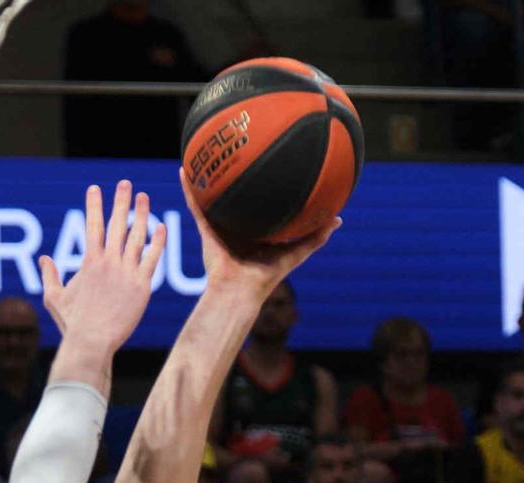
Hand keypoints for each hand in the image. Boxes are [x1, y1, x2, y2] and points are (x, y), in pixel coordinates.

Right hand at [39, 181, 166, 356]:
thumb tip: (43, 258)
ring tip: (144, 197)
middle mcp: (109, 262)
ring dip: (141, 215)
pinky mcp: (142, 286)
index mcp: (89, 262)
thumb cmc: (72, 323)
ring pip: (137, 237)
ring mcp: (127, 273)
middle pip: (116, 224)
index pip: (92, 226)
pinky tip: (161, 227)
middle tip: (125, 184)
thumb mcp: (54, 298)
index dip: (94, 205)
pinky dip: (158, 242)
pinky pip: (152, 259)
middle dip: (120, 201)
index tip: (95, 189)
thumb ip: (49, 275)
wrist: (92, 341)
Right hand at [177, 166, 338, 299]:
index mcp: (255, 232)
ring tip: (204, 154)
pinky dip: (189, 188)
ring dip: (206, 178)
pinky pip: (196, 205)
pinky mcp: (206, 229)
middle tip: (236, 150)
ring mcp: (219, 227)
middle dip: (233, 177)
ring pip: (212, 197)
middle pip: (234, 197)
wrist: (241, 290)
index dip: (263, 188)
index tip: (269, 166)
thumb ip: (315, 237)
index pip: (258, 206)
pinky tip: (185, 169)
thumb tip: (338, 219)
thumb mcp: (296, 253)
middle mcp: (236, 227)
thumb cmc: (267, 275)